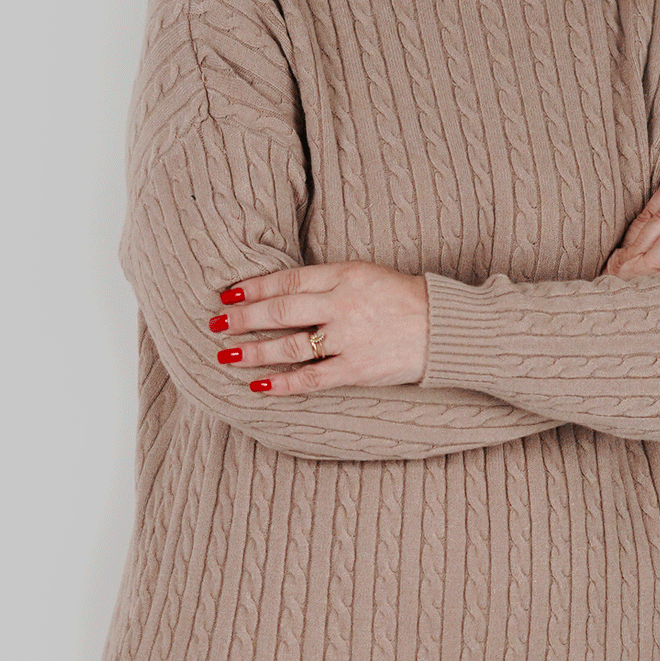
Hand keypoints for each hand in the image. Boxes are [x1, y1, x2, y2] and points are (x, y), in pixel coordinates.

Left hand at [207, 261, 429, 393]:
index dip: (254, 287)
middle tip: (215, 323)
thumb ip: (325, 282)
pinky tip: (259, 386)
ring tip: (226, 355)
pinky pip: (312, 378)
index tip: (228, 293)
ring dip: (254, 351)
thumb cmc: (402, 298)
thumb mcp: (364, 274)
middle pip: (282, 310)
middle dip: (243, 318)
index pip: (288, 279)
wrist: (444, 327)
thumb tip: (279, 292)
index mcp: (344, 275)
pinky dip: (283, 383)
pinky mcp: (358, 369)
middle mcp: (343, 305)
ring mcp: (349, 339)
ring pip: (290, 345)